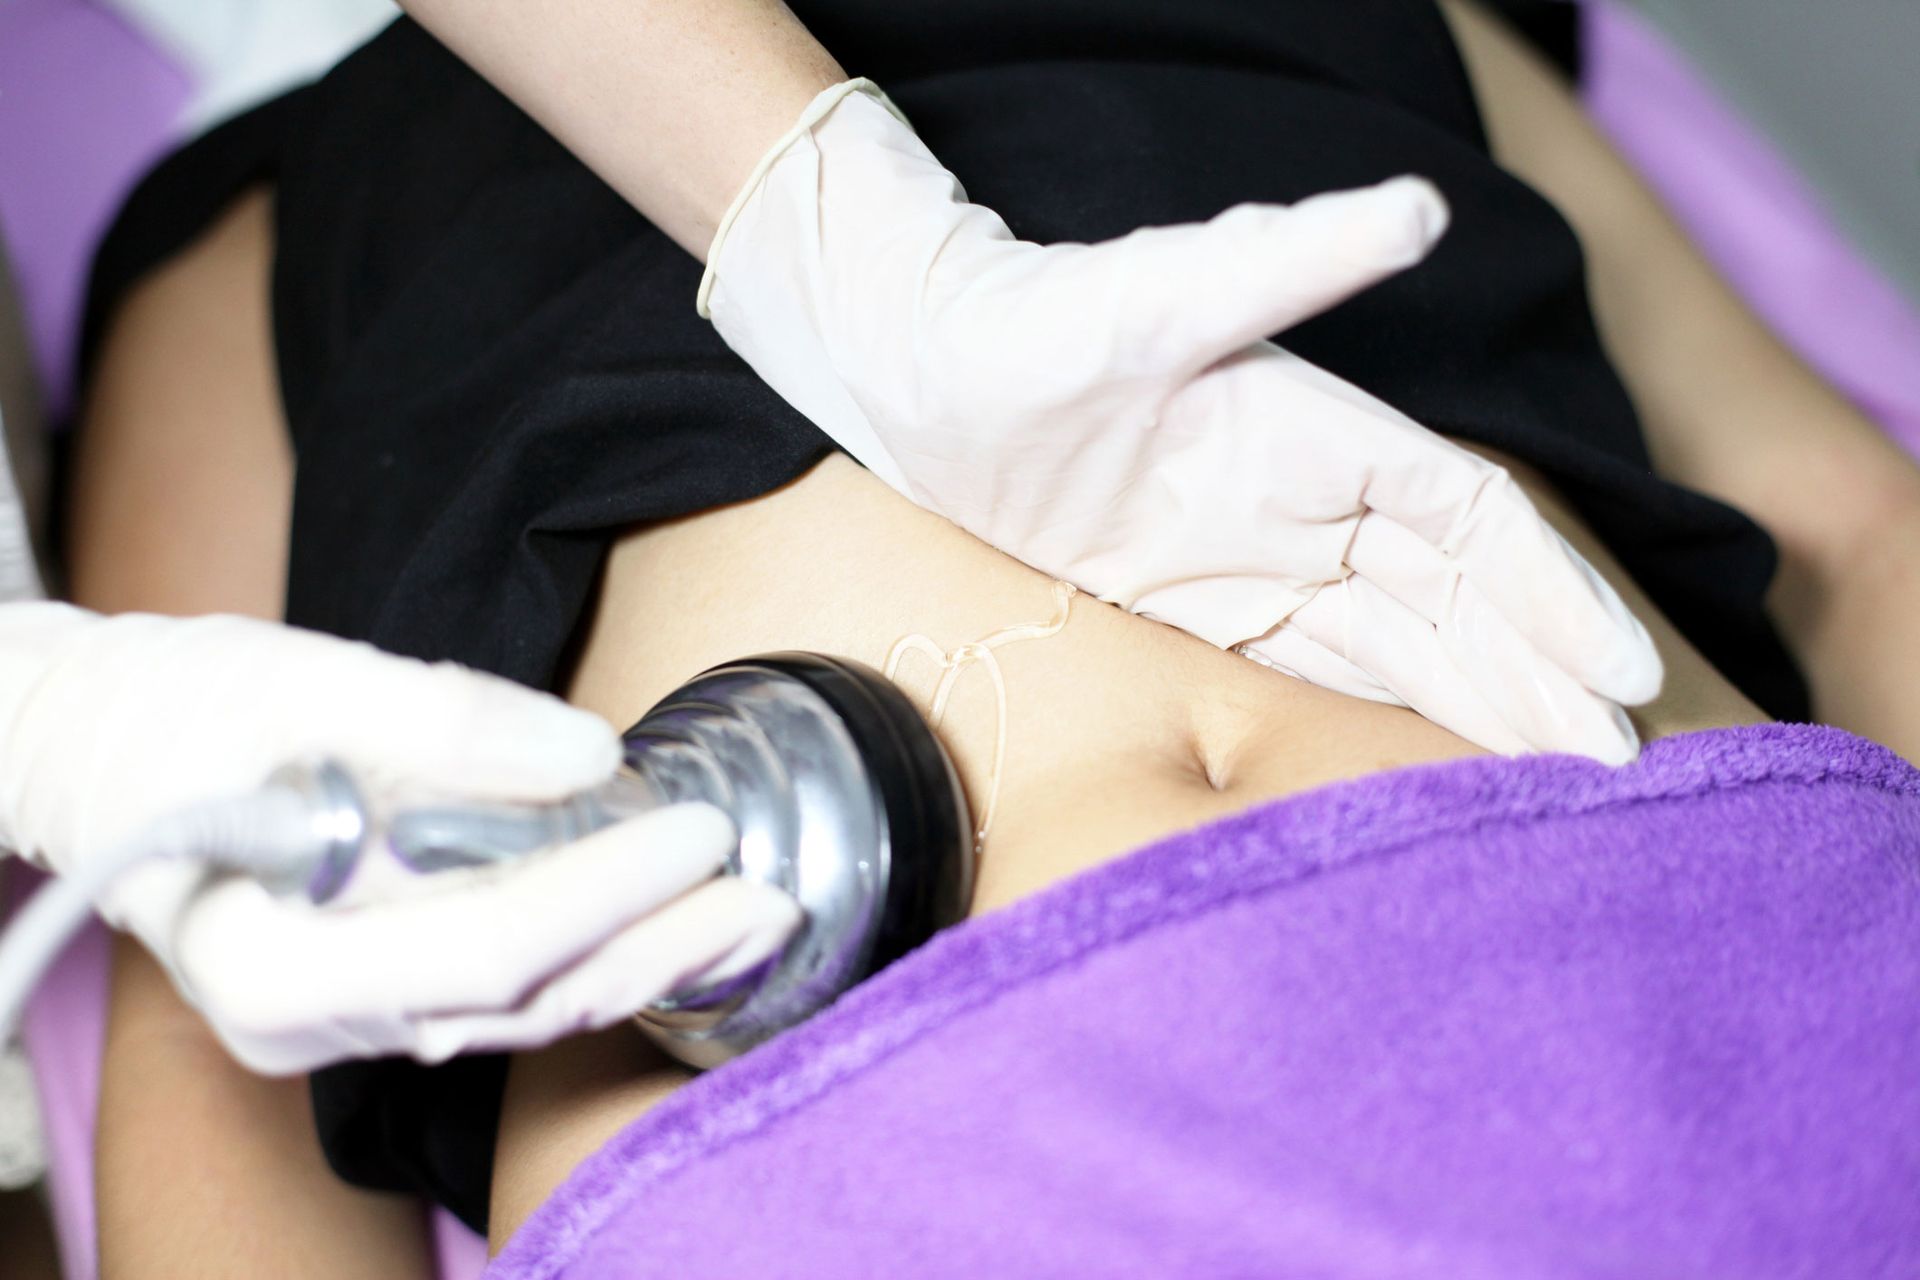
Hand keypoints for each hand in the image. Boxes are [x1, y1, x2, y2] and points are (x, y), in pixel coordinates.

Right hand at [0, 603, 797, 1072]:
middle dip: (658, 948)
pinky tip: (674, 926)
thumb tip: (590, 759)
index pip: (482, 946)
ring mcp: (340, 1025)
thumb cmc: (175, 711)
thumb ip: (445, 720)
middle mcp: (310, 1025)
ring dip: (647, 964)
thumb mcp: (298, 680)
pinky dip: (594, 958)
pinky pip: (501, 995)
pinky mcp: (373, 993)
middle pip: (519, 1002)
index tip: (696, 828)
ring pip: (521, 1014)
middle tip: (771, 897)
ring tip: (754, 919)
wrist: (98, 749)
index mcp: (272, 963)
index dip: (604, 891)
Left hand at [701, 81, 1661, 760]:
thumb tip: (1413, 210)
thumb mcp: (1154, 299)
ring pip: (1400, 644)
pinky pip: (1316, 667)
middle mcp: (1310, 500)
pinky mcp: (1203, 606)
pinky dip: (1385, 713)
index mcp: (1324, 433)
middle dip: (1541, 680)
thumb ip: (1287, 264)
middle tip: (1622, 768)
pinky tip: (1438, 760)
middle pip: (1457, 602)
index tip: (1624, 677)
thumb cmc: (1029, 326)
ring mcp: (1260, 557)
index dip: (1554, 598)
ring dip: (1483, 708)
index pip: (1474, 525)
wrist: (916, 371)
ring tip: (1563, 781)